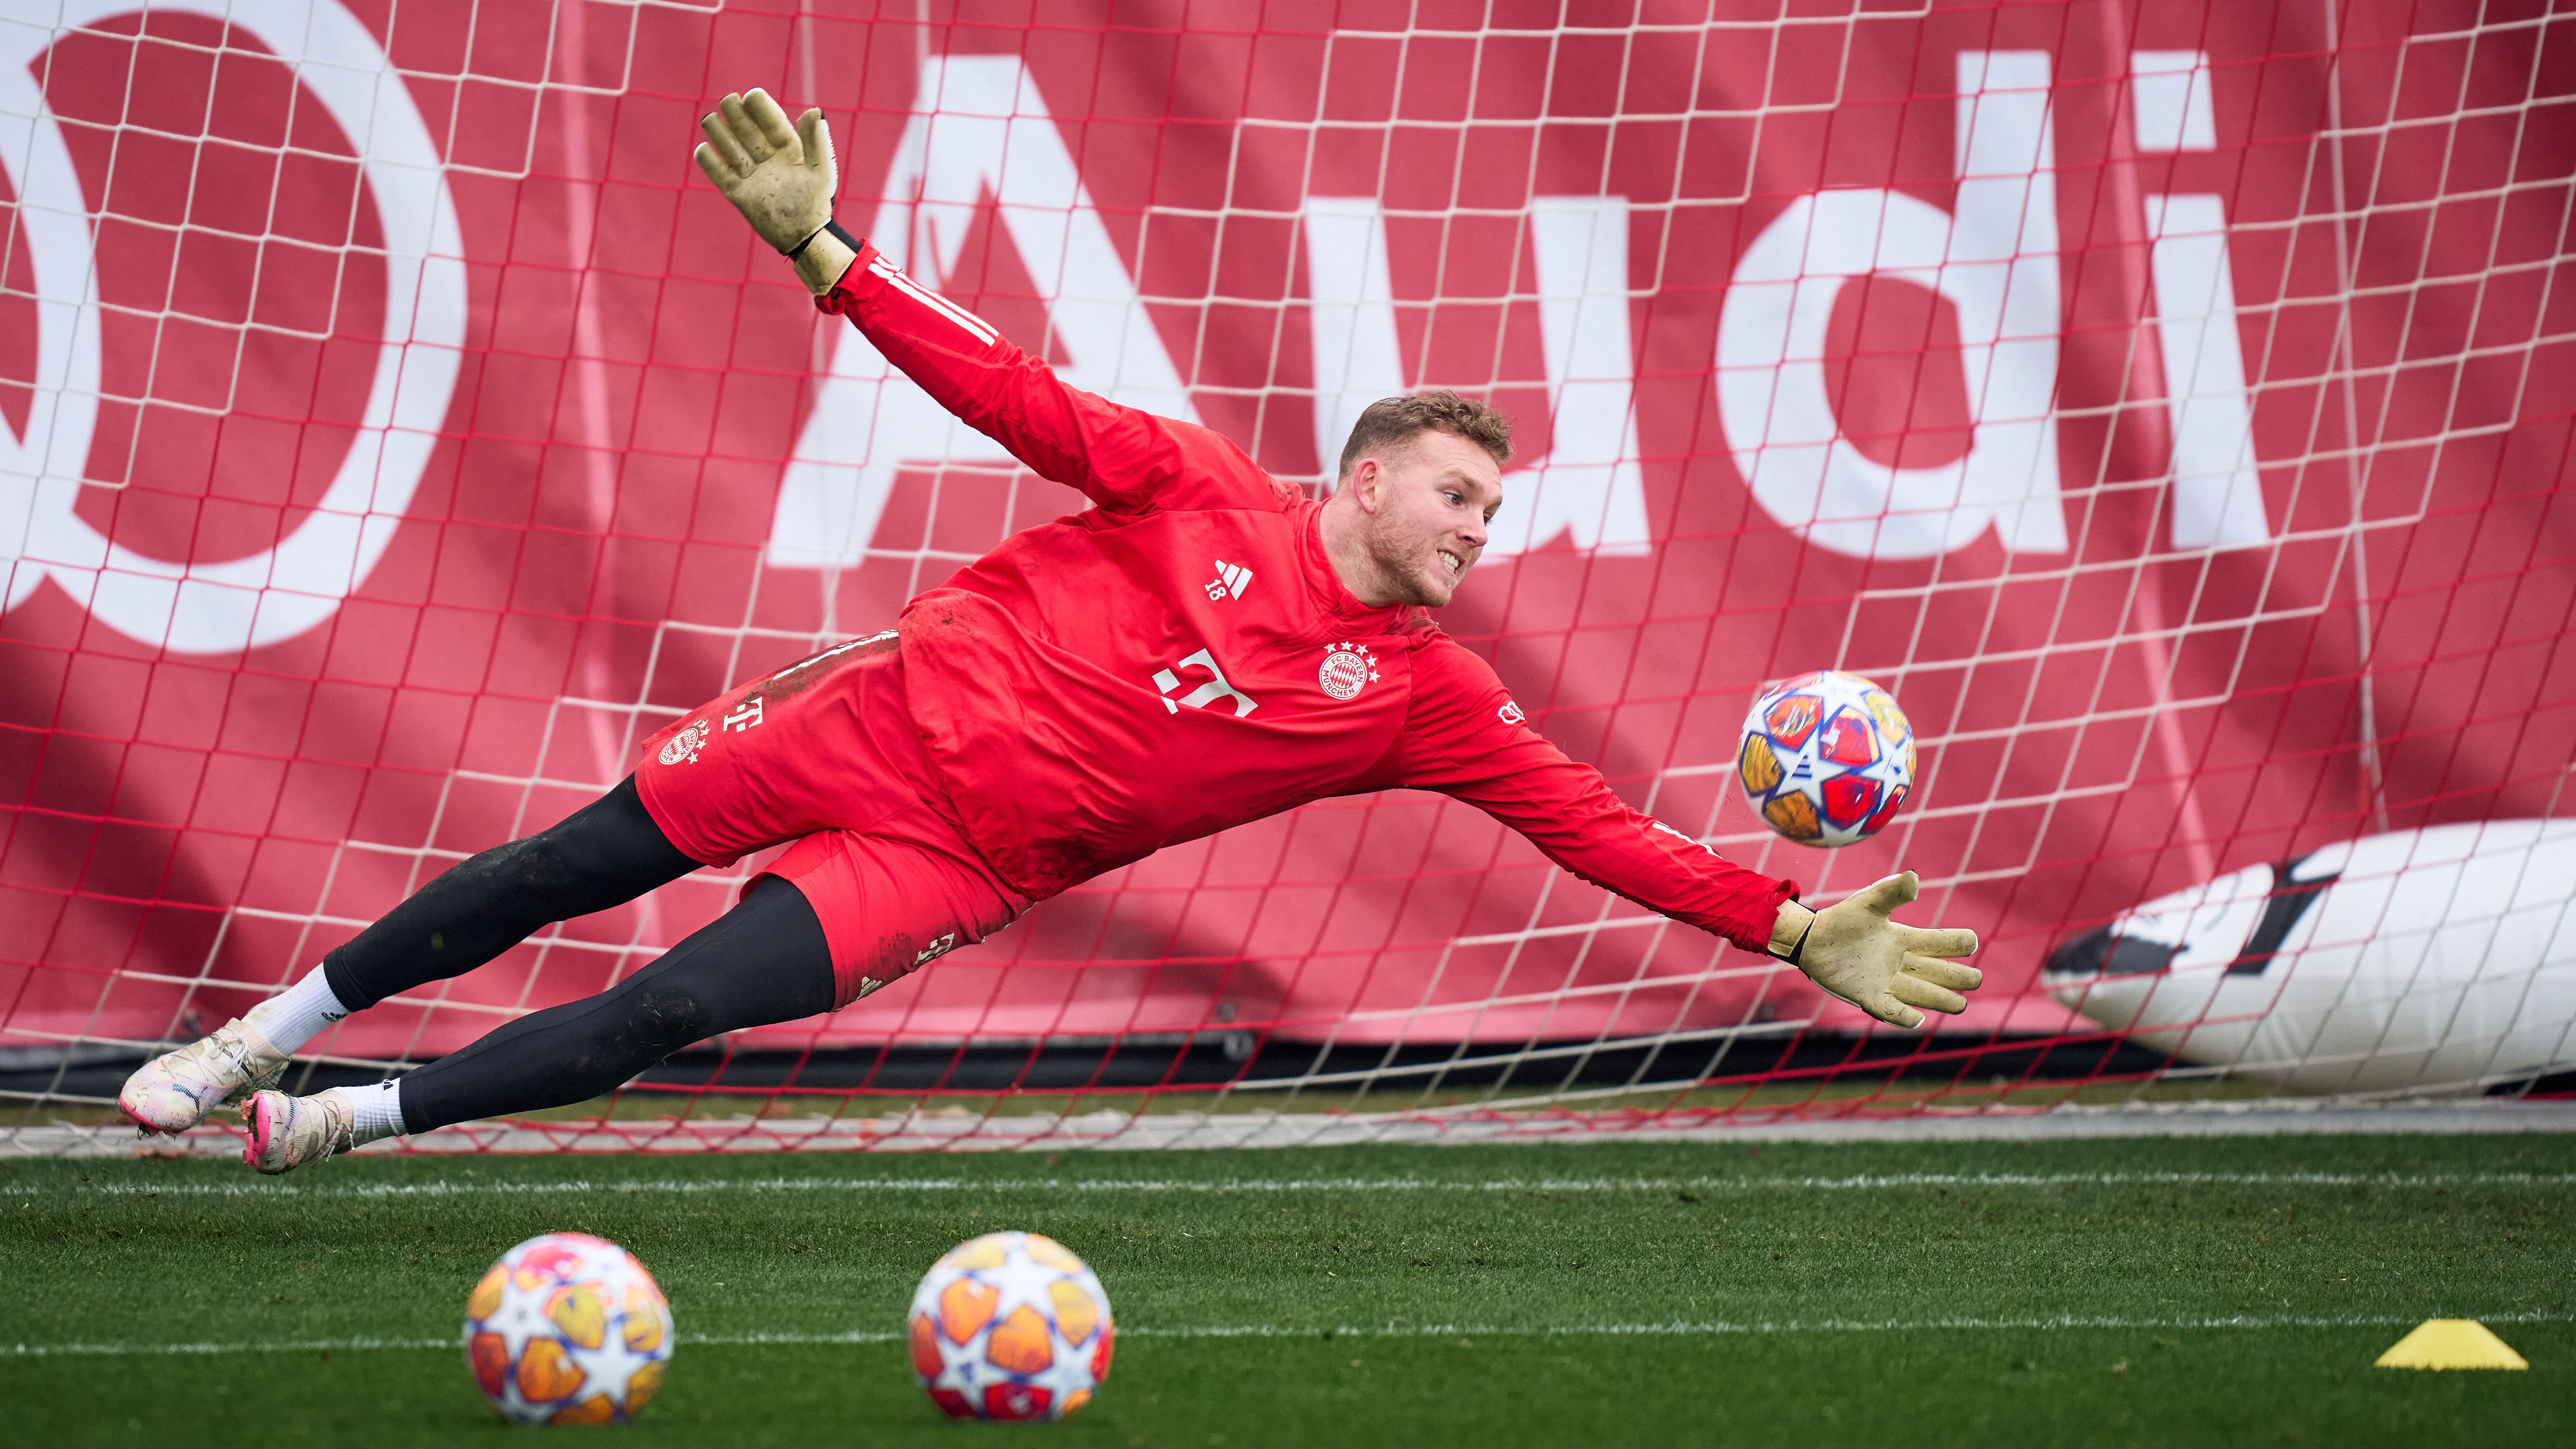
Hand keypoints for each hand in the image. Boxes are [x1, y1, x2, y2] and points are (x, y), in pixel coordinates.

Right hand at [694, 88, 836, 255]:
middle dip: (738, 116)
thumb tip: (813, 110)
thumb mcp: (820, 171)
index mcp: (789, 150)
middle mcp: (768, 159)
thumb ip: (816, 141)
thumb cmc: (816, 203)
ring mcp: (753, 176)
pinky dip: (711, 164)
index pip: (773, 123)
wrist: (805, 238)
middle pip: (748, 132)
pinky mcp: (740, 195)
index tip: (752, 95)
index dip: (762, 109)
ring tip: (709, 119)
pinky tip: (702, 149)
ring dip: (720, 134)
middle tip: (728, 100)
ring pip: (732, 150)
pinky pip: (722, 176)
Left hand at [1770, 871, 1979, 1028]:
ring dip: (1941, 999)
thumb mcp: (1868, 902)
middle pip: (1938, 972)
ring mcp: (1886, 981)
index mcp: (1904, 939)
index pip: (1939, 943)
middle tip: (1976, 979)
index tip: (1971, 941)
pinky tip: (1918, 1020)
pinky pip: (1891, 1010)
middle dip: (1958, 977)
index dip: (1956, 943)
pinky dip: (1903, 1016)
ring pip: (1922, 993)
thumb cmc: (1842, 919)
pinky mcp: (1868, 996)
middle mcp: (1901, 963)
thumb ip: (1891, 891)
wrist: (1811, 939)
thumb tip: (1913, 878)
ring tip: (1961, 1005)